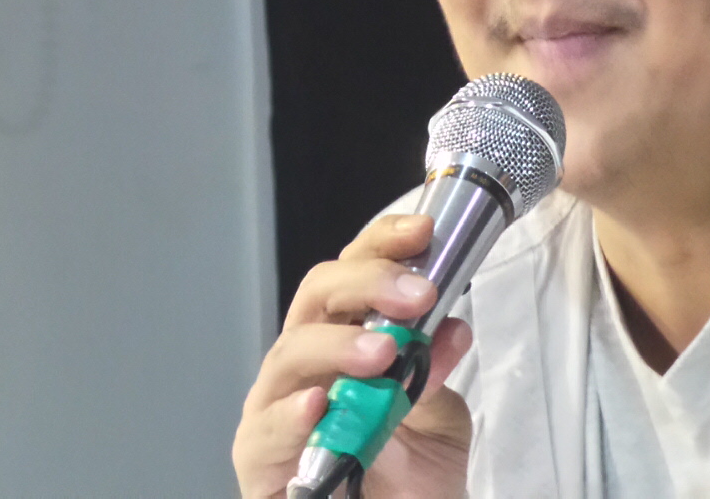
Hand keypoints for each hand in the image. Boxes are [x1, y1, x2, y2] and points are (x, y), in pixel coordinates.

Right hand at [233, 214, 473, 498]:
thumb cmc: (403, 479)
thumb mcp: (437, 419)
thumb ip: (436, 372)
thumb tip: (451, 326)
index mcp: (345, 340)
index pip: (353, 273)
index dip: (382, 245)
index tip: (423, 234)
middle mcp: (306, 365)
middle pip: (317, 297)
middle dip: (367, 285)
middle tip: (417, 295)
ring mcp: (276, 408)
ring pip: (290, 354)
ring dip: (339, 346)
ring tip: (383, 353)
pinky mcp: (259, 460)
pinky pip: (265, 431)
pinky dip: (292, 415)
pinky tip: (318, 405)